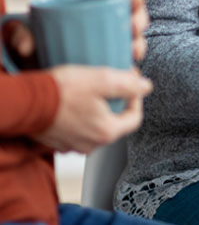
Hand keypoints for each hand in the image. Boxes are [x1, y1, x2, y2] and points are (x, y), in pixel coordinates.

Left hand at [5, 0, 148, 65]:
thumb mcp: (24, 35)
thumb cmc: (27, 47)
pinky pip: (125, 62)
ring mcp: (105, 44)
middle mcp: (100, 24)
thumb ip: (21, 34)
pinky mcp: (106, 65)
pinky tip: (131, 70)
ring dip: (139, 44)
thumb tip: (27, 45)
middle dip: (139, 22)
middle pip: (130, 16)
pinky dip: (132, 66)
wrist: (29, 73)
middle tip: (133, 31)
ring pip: (132, 40)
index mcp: (87, 8)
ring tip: (133, 53)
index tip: (134, 3)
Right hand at [33, 65, 152, 153]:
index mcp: (107, 132)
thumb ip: (129, 85)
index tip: (130, 82)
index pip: (135, 118)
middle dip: (117, 101)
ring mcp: (73, 144)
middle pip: (116, 122)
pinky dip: (81, 115)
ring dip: (98, 108)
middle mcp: (91, 144)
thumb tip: (146, 87)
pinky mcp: (58, 141)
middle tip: (111, 83)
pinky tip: (75, 100)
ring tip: (92, 90)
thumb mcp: (103, 80)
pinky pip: (78, 128)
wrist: (24, 102)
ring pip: (96, 125)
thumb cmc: (62, 92)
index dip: (136, 98)